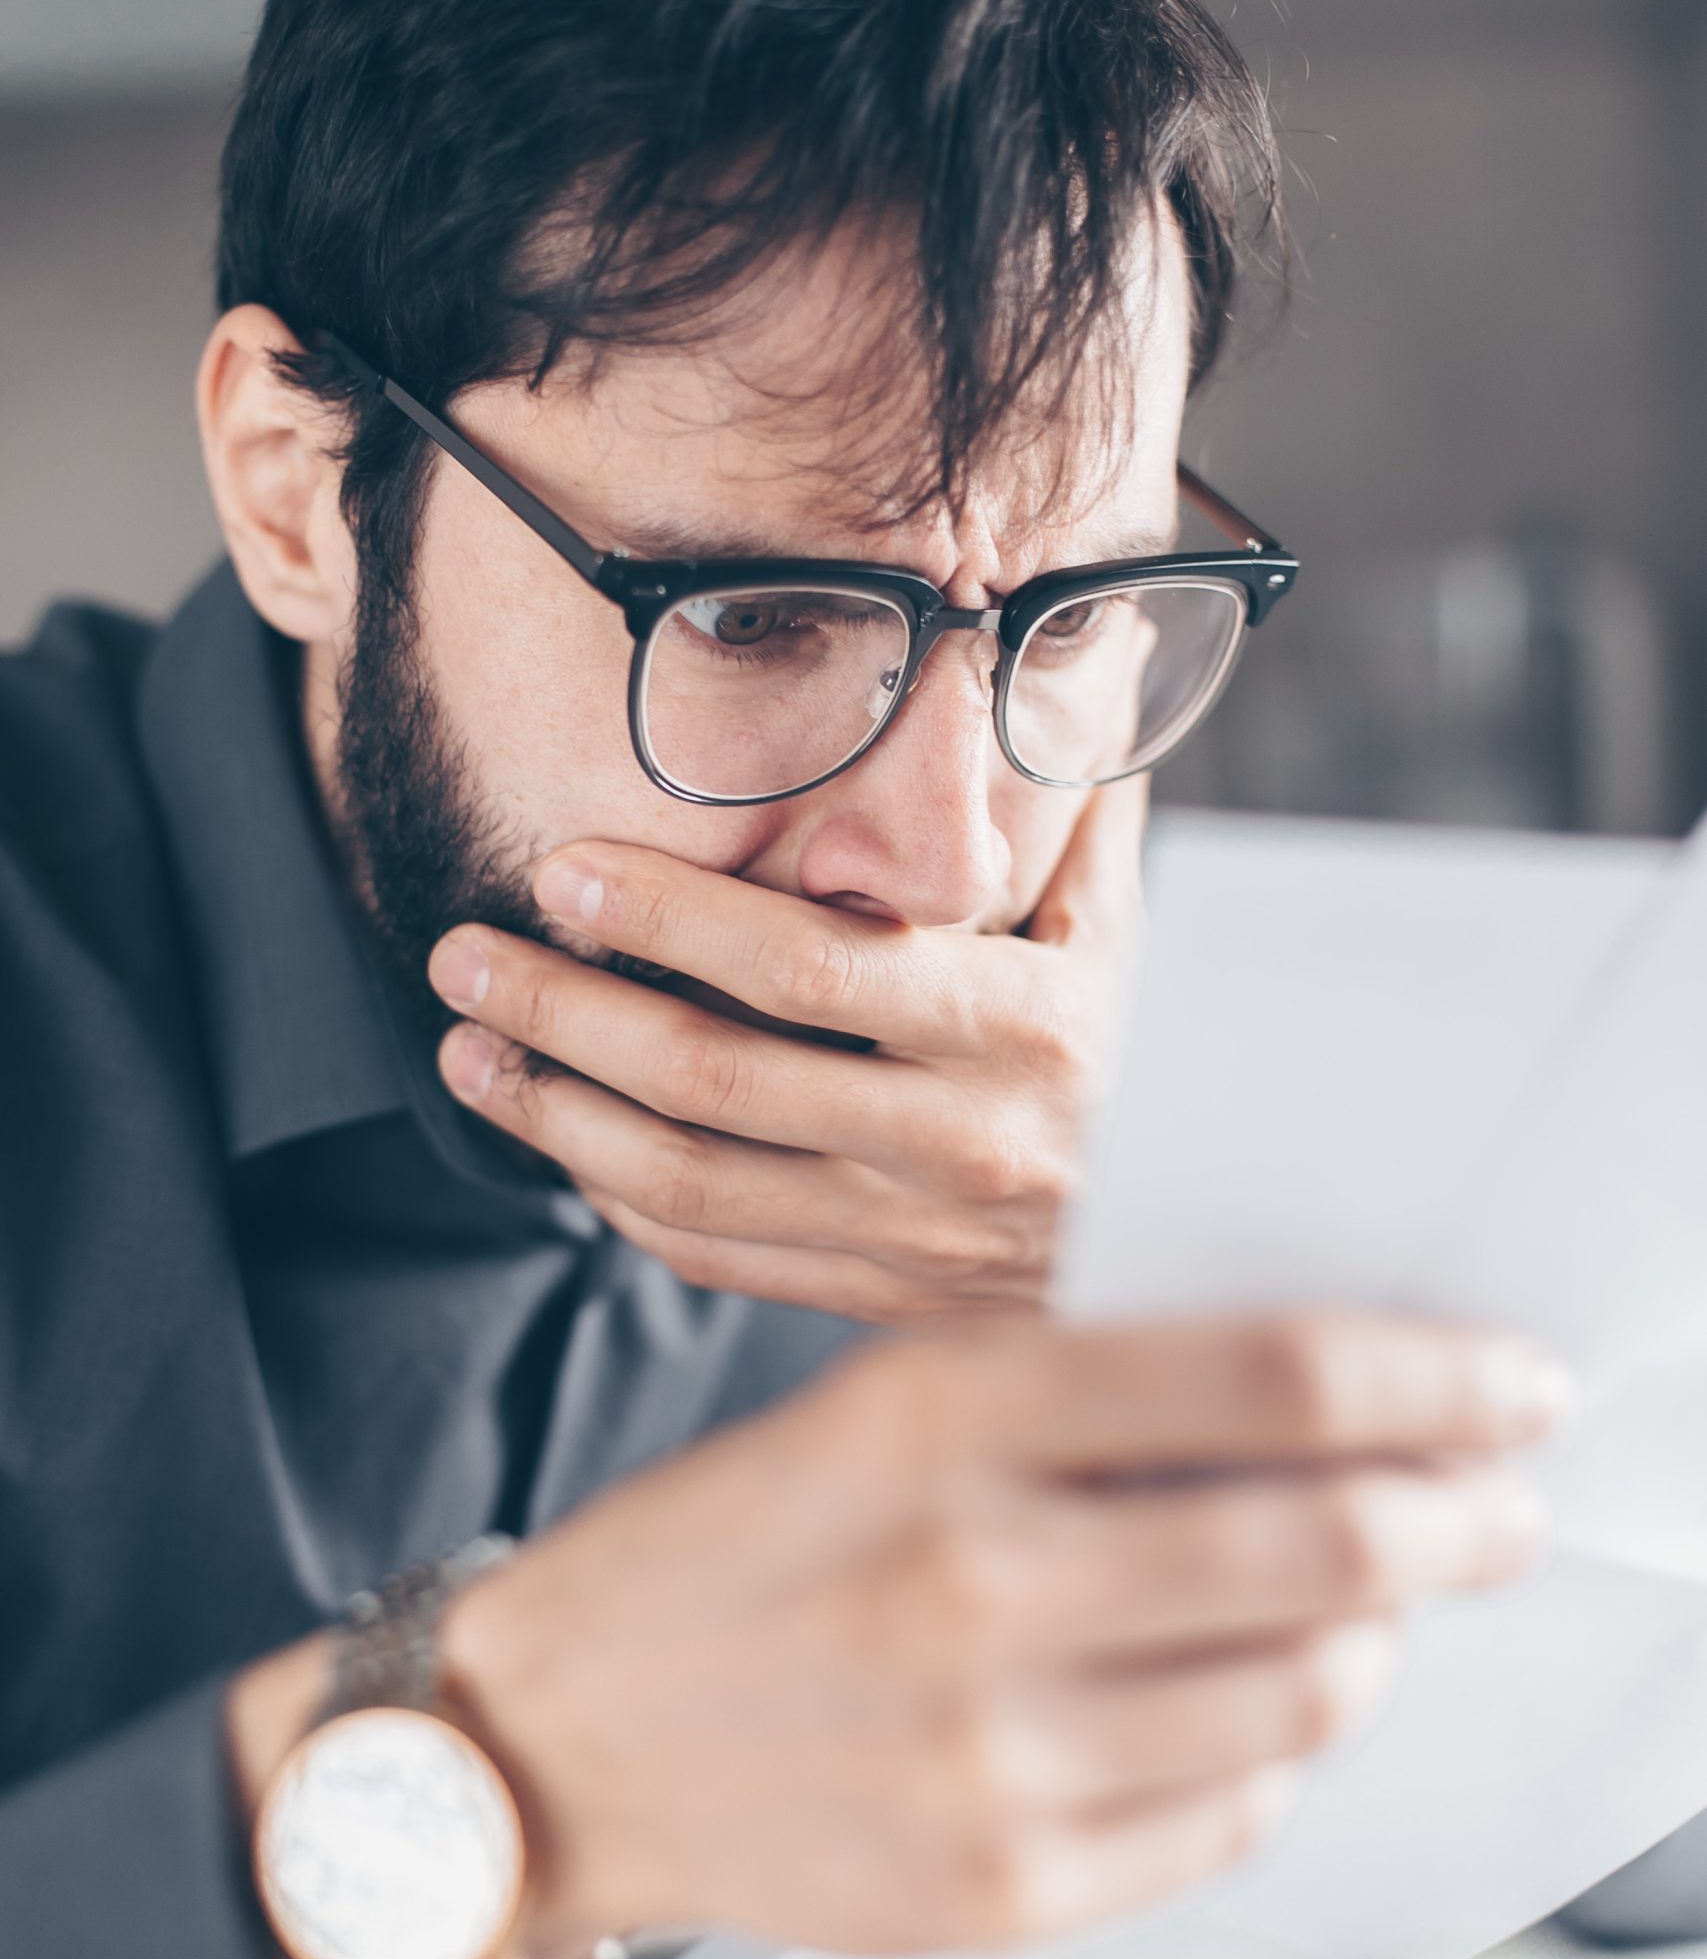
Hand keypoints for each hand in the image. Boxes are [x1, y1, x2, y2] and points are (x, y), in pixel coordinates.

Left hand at [425, 784, 1140, 1322]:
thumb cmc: (1150, 1077)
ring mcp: (904, 1238)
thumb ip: (1079, 822)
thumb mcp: (1128, 948)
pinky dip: (615, 1200)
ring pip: (684, 1182)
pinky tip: (555, 1139)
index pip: (807, 969)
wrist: (1204, 1265)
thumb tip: (1090, 656)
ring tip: (462, 1051)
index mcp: (1015, 1034)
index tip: (563, 869)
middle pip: (711, 1076)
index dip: (668, 917)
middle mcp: (951, 1144)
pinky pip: (710, 1256)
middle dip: (562, 1010)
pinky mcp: (871, 1302)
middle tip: (460, 954)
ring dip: (553, 1113)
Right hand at [442, 1310, 1564, 1958]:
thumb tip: (1319, 1400)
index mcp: (936, 1418)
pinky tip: (1231, 1708)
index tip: (1509, 1384)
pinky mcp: (1000, 1891)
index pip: (1270, 1383)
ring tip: (1359, 1611)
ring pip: (1304, 1696)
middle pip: (1327, 1548)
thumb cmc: (730, 1545)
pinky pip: (1230, 1817)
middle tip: (1492, 1508)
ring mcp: (989, 1755)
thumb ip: (1080, 1391)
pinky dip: (1267, 1753)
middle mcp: (971, 1582)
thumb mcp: (875, 1404)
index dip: (1432, 1381)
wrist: (554, 1744)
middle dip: (1456, 1521)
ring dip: (1367, 1642)